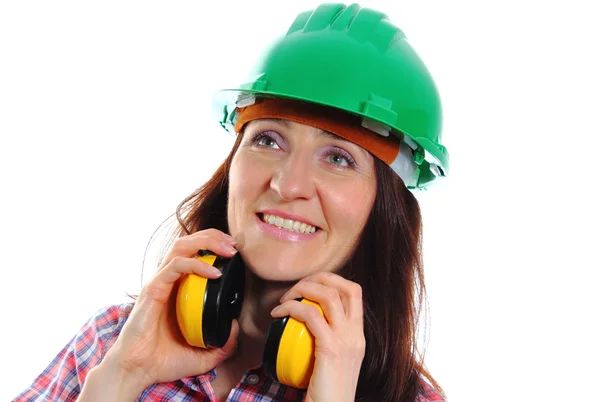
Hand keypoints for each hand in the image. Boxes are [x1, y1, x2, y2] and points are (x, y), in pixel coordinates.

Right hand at [103, 229, 239, 391]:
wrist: (137, 371)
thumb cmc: (163, 361)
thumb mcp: (203, 356)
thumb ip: (224, 345)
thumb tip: (236, 327)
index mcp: (179, 289)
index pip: (195, 254)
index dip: (215, 246)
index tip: (235, 252)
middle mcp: (169, 280)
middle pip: (189, 242)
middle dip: (214, 237)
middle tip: (234, 245)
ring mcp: (160, 283)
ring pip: (181, 246)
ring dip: (207, 242)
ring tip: (227, 250)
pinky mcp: (153, 289)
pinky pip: (175, 266)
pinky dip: (196, 265)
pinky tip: (214, 274)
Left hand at [270, 272, 365, 401]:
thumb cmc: (326, 394)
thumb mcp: (333, 363)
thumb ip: (327, 343)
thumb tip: (306, 327)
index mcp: (358, 336)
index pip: (354, 294)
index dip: (332, 281)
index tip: (310, 286)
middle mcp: (356, 335)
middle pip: (346, 287)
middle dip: (319, 277)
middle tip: (297, 287)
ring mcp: (347, 341)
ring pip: (329, 295)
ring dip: (303, 288)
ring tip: (285, 298)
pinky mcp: (331, 349)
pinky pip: (310, 315)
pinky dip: (291, 307)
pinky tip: (278, 313)